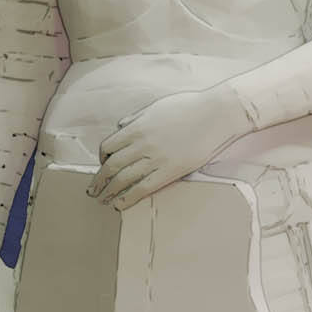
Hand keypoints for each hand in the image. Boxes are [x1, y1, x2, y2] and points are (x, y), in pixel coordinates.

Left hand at [95, 86, 251, 205]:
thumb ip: (136, 118)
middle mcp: (142, 144)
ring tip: (103, 200)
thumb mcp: (157, 107)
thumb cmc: (190, 107)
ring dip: (109, 192)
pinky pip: (143, 188)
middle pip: (111, 166)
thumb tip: (121, 127)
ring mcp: (155, 159)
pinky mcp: (170, 171)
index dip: (102, 158)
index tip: (103, 165)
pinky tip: (120, 205)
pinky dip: (128, 198)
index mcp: (137, 128)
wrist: (217, 114)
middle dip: (99, 181)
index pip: (108, 147)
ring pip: (123, 179)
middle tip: (93, 190)